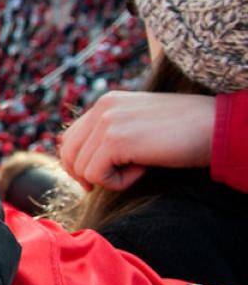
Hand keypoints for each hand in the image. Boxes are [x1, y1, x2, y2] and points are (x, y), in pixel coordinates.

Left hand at [59, 91, 213, 189]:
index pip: (70, 138)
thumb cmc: (183, 132)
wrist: (215, 127)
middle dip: (86, 175)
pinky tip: (143, 169)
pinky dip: (119, 182)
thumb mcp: (139, 126)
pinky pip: (96, 175)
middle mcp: (102, 108)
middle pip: (68, 153)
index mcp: (106, 102)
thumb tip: (83, 165)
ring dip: (109, 177)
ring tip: (139, 168)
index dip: (78, 163)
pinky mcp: (115, 139)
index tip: (97, 178)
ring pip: (81, 167)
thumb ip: (112, 134)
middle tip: (115, 180)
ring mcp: (107, 121)